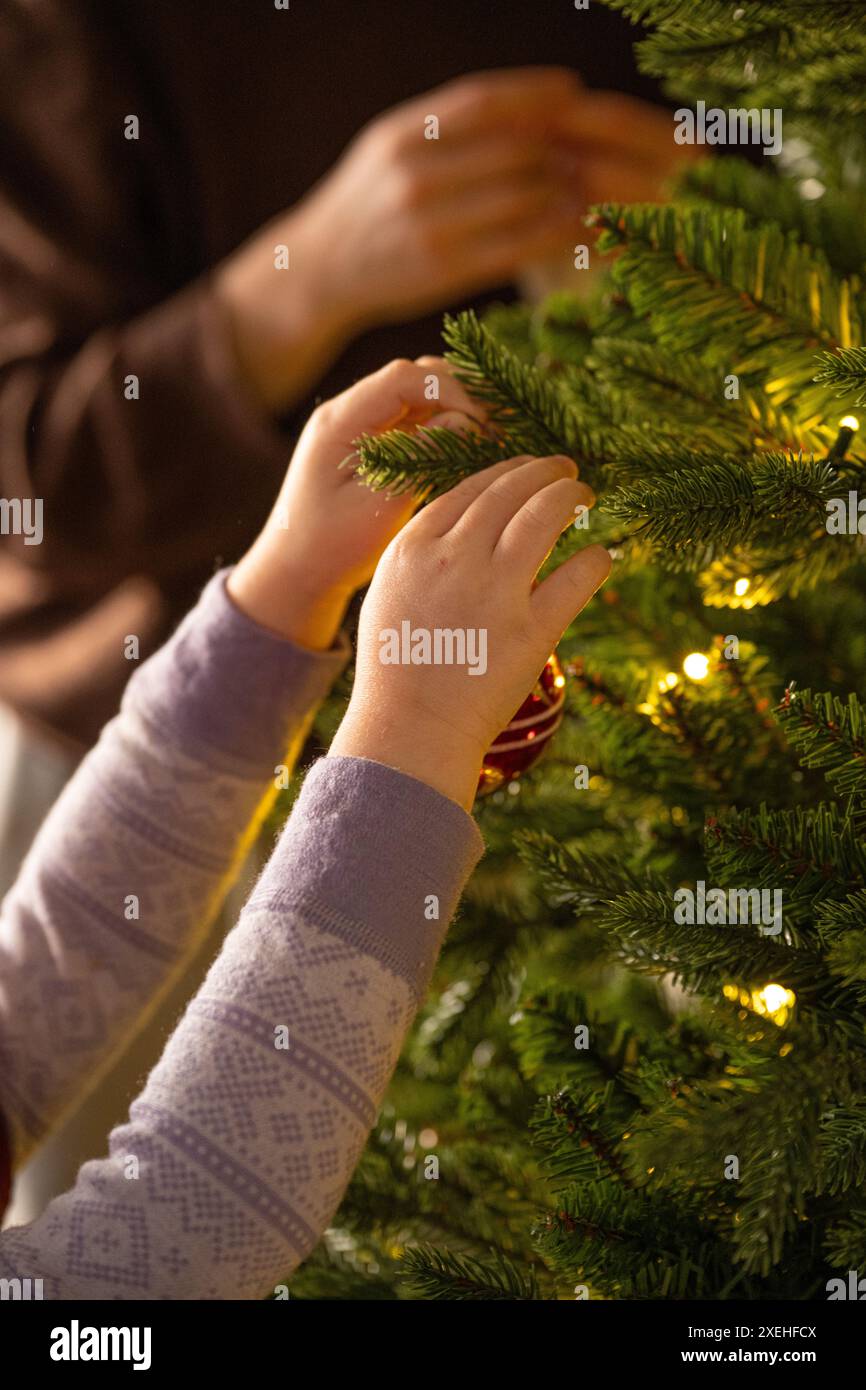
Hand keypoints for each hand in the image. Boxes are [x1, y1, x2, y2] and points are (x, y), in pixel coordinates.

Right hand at [214, 68, 589, 410]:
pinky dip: (553, 233)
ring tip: (590, 186)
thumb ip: (443, 125)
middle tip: (590, 147)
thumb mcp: (390, 148)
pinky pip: (515, 245)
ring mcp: (428, 224)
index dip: (533, 91)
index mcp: (402, 135)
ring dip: (563, 189)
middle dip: (557, 145)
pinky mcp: (443, 270)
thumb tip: (521, 102)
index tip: (571, 90)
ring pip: (519, 195)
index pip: (482, 100)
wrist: (322, 269)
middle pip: (510, 147)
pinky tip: (575, 228)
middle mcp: (413, 175)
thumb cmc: (369, 204)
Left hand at [227, 357, 484, 649]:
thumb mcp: (378, 506)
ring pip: (419, 395)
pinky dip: (445, 426)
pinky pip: (415, 419)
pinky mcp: (372, 443)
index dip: (452, 392)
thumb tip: (468, 422)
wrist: (296, 571)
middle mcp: (347, 412)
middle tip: (497, 430)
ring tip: (490, 439)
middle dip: (461, 396)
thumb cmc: (331, 547)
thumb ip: (420, 459)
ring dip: (457, 409)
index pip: (404, 378)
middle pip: (414, 377)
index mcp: (339, 422)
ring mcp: (359, 425)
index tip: (485, 425)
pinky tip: (471, 450)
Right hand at [329, 455, 610, 808]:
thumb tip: (463, 530)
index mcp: (414, 548)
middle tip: (565, 471)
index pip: (470, 487)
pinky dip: (594, 558)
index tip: (525, 471)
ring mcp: (495, 591)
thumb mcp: (389, 596)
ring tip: (584, 495)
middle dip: (543, 472)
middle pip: (510, 490)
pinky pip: (578, 575)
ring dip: (570, 496)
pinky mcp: (533, 629)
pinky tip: (600, 556)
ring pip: (545, 514)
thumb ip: (422, 557)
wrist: (408, 731)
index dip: (506, 471)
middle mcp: (455, 558)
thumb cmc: (396, 670)